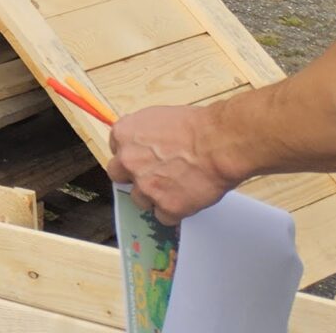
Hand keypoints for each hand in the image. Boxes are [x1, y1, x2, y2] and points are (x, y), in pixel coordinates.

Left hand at [108, 104, 238, 224]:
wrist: (219, 143)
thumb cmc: (197, 126)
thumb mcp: (158, 118)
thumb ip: (142, 134)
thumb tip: (143, 144)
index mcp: (124, 135)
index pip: (116, 151)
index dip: (132, 157)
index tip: (144, 160)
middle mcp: (128, 161)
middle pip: (119, 176)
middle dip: (134, 178)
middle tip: (155, 177)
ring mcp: (146, 186)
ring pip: (140, 200)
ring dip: (154, 197)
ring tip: (177, 188)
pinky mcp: (166, 206)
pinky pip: (163, 217)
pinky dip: (174, 211)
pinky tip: (186, 199)